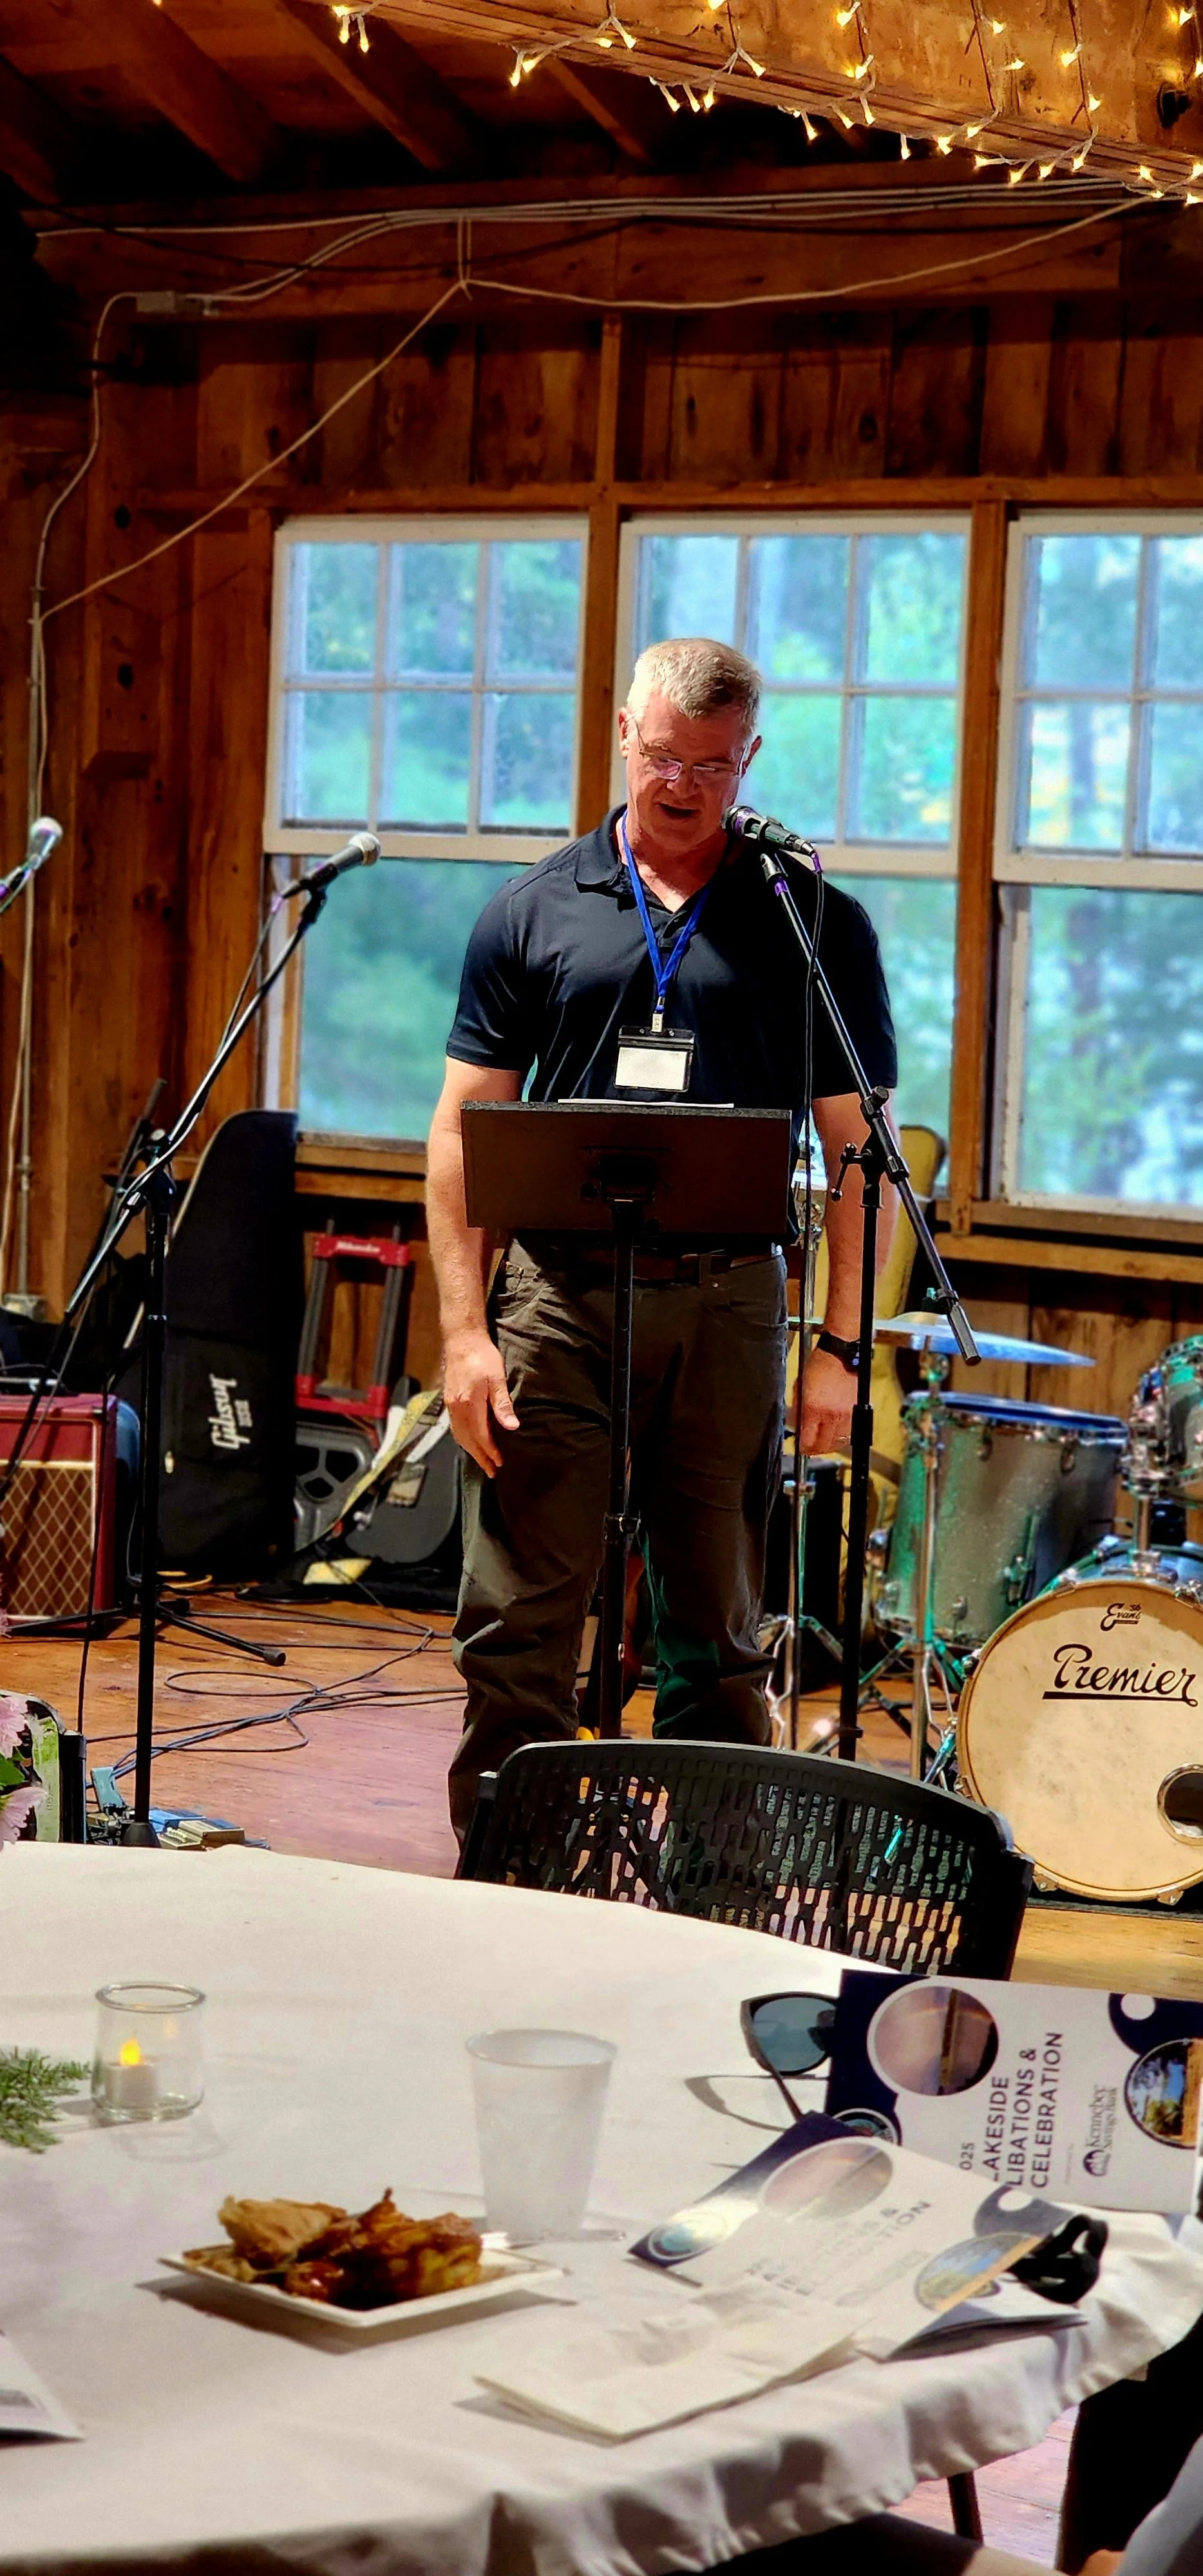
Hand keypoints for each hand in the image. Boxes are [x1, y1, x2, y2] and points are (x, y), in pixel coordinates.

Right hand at [442, 1330, 519, 1477]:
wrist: (462, 1339)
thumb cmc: (482, 1356)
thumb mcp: (497, 1378)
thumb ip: (502, 1404)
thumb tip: (512, 1427)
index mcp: (469, 1404)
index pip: (480, 1436)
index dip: (490, 1451)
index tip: (499, 1463)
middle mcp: (457, 1407)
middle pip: (467, 1440)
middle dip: (480, 1457)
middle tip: (491, 1472)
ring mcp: (451, 1404)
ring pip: (459, 1435)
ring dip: (471, 1450)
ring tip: (483, 1461)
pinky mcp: (449, 1400)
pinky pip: (455, 1426)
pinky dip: (463, 1439)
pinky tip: (470, 1441)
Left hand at [800, 1344, 856, 1454]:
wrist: (841, 1354)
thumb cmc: (819, 1365)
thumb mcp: (800, 1387)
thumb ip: (798, 1409)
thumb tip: (796, 1425)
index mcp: (814, 1408)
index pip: (808, 1440)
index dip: (801, 1446)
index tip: (799, 1445)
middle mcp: (831, 1415)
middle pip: (823, 1446)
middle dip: (814, 1449)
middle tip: (808, 1446)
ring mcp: (846, 1415)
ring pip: (838, 1443)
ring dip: (828, 1445)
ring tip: (821, 1442)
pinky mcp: (856, 1412)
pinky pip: (849, 1434)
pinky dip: (841, 1437)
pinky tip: (834, 1433)